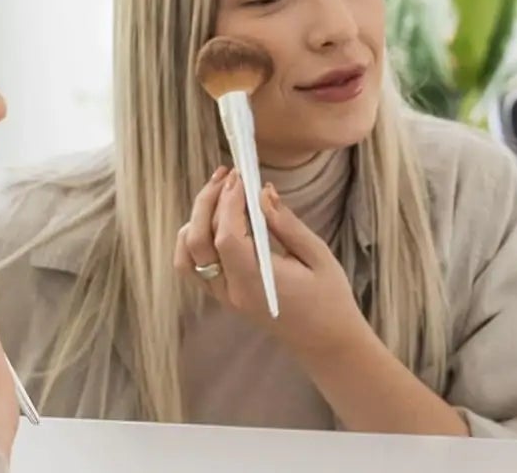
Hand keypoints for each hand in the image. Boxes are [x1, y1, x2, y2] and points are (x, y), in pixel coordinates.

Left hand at [173, 168, 366, 362]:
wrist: (327, 342)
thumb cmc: (329, 298)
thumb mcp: (318, 256)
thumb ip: (286, 224)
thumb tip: (263, 192)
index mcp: (257, 283)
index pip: (227, 238)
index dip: (229, 201)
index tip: (241, 175)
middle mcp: (233, 292)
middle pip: (199, 242)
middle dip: (208, 201)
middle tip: (228, 173)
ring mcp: (225, 297)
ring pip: (187, 255)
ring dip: (196, 218)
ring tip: (219, 191)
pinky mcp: (224, 296)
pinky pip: (193, 266)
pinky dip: (194, 237)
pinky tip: (214, 218)